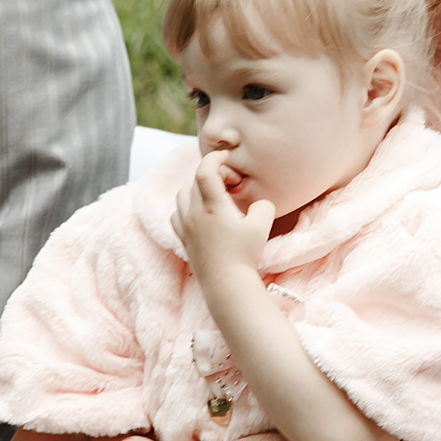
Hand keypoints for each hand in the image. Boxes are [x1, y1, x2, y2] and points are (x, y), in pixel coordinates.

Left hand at [170, 152, 275, 283]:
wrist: (226, 284)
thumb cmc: (244, 255)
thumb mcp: (262, 225)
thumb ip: (263, 205)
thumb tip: (257, 203)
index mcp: (212, 206)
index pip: (205, 171)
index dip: (214, 158)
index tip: (225, 157)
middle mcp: (194, 213)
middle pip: (195, 181)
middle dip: (212, 175)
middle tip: (230, 183)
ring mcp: (185, 226)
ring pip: (183, 195)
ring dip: (197, 190)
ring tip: (215, 197)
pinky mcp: (183, 239)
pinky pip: (177, 214)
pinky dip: (186, 207)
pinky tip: (200, 214)